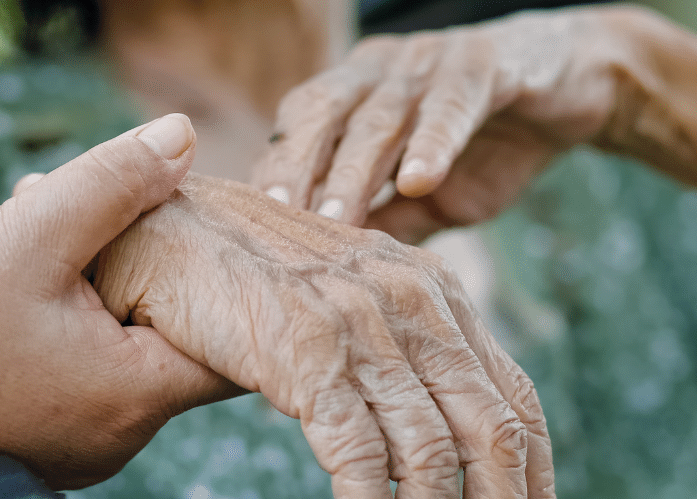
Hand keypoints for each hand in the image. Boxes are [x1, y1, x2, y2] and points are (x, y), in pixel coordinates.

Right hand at [0, 114, 236, 496]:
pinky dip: (69, 318)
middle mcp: (117, 436)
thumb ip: (115, 184)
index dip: (223, 273)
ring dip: (102, 286)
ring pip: (123, 348)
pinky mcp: (35, 436)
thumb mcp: (30, 234)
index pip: (231, 340)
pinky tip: (25, 278)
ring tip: (50, 235)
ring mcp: (75, 444)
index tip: (196, 220)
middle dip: (152, 265)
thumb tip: (183, 139)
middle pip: (176, 339)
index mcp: (134, 397)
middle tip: (113, 211)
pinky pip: (82, 368)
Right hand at [93, 175, 552, 497]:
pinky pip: (362, 456)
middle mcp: (410, 302)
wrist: (163, 226)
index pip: (513, 396)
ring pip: (433, 454)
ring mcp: (360, 325)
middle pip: (493, 429)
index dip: (533, 469)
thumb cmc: (246, 275)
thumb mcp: (342, 301)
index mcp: (431, 291)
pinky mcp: (307, 352)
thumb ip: (391, 352)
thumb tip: (425, 437)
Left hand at [252, 5, 644, 242]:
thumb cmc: (484, 144)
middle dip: (293, 170)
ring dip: (354, 169)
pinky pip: (454, 103)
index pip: (295, 133)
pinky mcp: (485, 65)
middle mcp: (378, 72)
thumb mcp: (425, 196)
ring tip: (334, 219)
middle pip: (319, 116)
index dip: (270, 175)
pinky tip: (419, 180)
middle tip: (269, 225)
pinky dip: (435, 141)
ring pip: (380, 114)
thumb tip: (324, 278)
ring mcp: (428, 63)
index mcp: (351, 96)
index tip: (241, 231)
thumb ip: (378, 225)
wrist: (572, 88)